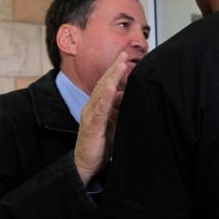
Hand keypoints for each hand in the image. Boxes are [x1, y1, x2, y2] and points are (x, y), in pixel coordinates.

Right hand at [74, 52, 128, 183]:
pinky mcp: (92, 126)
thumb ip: (120, 110)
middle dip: (115, 67)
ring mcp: (91, 115)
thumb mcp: (115, 123)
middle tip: (124, 53)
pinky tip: (113, 89)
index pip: (108, 84)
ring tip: (121, 64)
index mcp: (98, 106)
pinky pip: (99, 109)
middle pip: (104, 83)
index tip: (125, 57)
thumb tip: (131, 97)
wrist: (87, 164)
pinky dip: (106, 98)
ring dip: (112, 77)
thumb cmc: (101, 145)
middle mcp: (92, 107)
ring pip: (102, 92)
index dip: (116, 70)